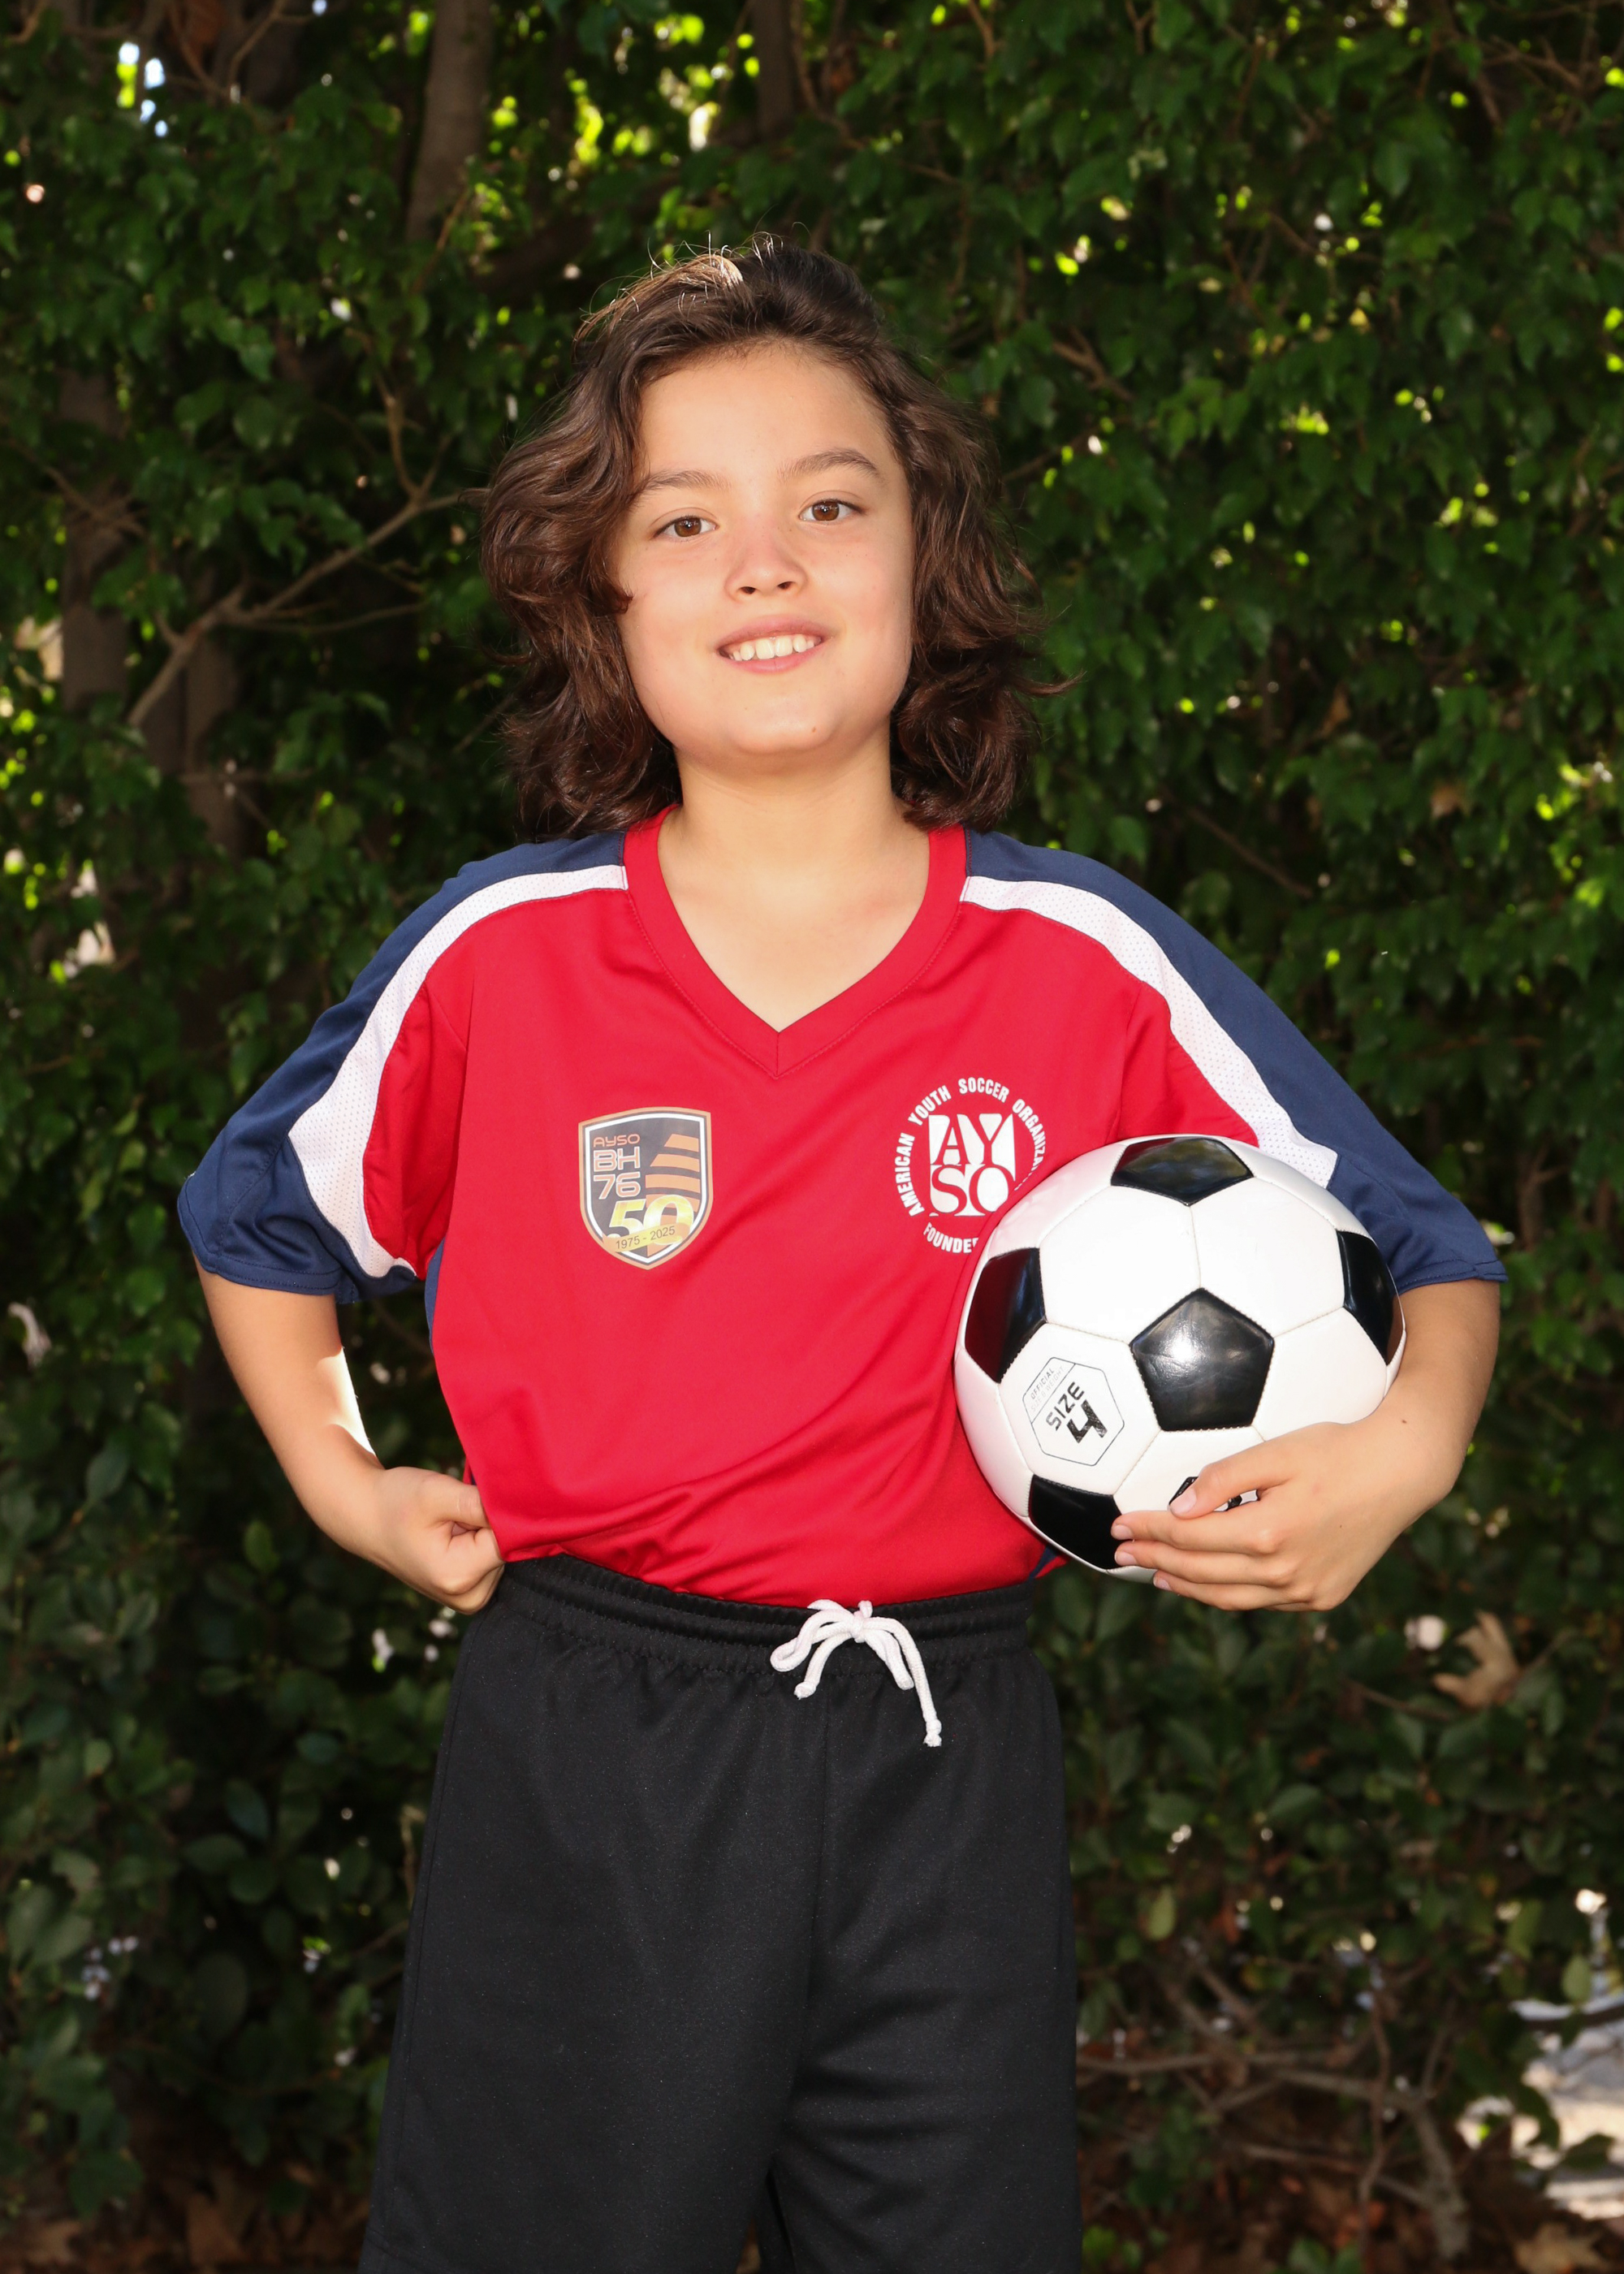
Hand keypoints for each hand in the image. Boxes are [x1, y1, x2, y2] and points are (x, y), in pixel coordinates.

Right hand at [337, 1465, 504, 1614]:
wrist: (365, 1517)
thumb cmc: (395, 1502)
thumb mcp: (436, 1493)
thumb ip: (480, 1504)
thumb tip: (525, 1506)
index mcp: (458, 1577)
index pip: (509, 1540)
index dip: (499, 1512)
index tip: (479, 1495)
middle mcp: (467, 1596)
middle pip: (507, 1550)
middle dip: (491, 1523)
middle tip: (458, 1506)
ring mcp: (469, 1598)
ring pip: (503, 1553)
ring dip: (485, 1531)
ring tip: (452, 1520)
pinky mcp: (470, 1591)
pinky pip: (493, 1559)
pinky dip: (481, 1540)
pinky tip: (457, 1530)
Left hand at [1109, 1277, 1499, 1612]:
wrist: (1401, 1474)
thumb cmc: (1337, 1451)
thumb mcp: (1276, 1452)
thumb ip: (1224, 1480)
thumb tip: (1178, 1508)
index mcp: (1269, 1533)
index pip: (1189, 1537)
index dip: (1148, 1531)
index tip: (1117, 1524)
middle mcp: (1285, 1572)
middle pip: (1200, 1573)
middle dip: (1154, 1561)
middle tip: (1120, 1552)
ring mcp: (1305, 1592)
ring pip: (1227, 1598)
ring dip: (1185, 1586)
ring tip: (1154, 1574)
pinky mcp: (1321, 1598)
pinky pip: (1260, 1603)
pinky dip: (1225, 1593)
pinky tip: (1206, 1582)